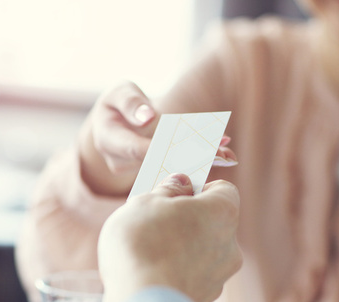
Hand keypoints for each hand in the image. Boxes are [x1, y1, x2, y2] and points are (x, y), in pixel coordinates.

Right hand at [79, 81, 235, 196]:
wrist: (112, 124)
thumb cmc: (116, 103)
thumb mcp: (118, 93)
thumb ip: (130, 101)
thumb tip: (149, 117)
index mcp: (109, 141)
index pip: (136, 149)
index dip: (163, 148)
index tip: (190, 145)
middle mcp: (122, 162)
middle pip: (160, 162)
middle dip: (192, 157)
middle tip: (223, 153)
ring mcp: (138, 171)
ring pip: (172, 165)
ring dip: (202, 159)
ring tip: (229, 153)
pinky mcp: (153, 170)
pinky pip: (178, 164)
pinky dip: (201, 156)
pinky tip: (225, 151)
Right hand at [98, 173, 242, 301]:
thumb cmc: (143, 243)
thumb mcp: (146, 201)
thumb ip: (168, 190)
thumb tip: (181, 184)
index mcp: (223, 213)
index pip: (223, 190)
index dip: (199, 188)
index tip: (175, 191)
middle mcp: (230, 246)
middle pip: (212, 224)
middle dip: (187, 221)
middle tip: (155, 220)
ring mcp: (219, 278)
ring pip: (202, 254)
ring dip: (181, 249)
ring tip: (147, 251)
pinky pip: (190, 279)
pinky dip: (175, 274)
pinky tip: (150, 274)